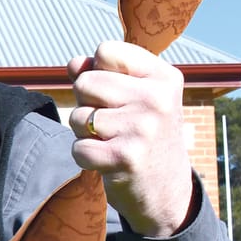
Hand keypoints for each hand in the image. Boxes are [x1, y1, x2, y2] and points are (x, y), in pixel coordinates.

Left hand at [66, 41, 195, 237]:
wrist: (166, 189)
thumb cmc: (143, 135)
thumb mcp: (133, 98)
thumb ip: (101, 74)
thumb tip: (73, 63)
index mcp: (164, 77)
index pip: (106, 51)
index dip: (97, 72)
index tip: (116, 94)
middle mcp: (157, 99)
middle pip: (85, 82)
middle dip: (87, 104)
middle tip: (112, 124)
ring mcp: (143, 128)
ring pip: (78, 116)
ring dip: (84, 133)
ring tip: (112, 141)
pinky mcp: (126, 158)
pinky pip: (78, 147)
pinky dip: (84, 156)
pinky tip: (107, 161)